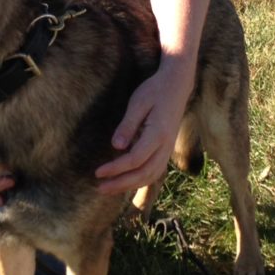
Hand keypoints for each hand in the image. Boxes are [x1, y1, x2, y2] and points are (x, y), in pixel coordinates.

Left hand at [95, 65, 191, 194]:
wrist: (177, 86)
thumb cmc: (155, 91)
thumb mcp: (138, 103)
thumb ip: (128, 125)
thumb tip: (116, 146)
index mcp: (158, 134)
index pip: (135, 159)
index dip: (116, 168)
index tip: (98, 172)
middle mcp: (166, 146)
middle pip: (143, 174)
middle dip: (121, 184)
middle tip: (100, 188)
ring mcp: (168, 150)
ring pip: (150, 176)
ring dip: (130, 185)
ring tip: (109, 188)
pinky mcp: (166, 150)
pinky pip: (154, 171)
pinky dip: (140, 180)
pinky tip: (126, 182)